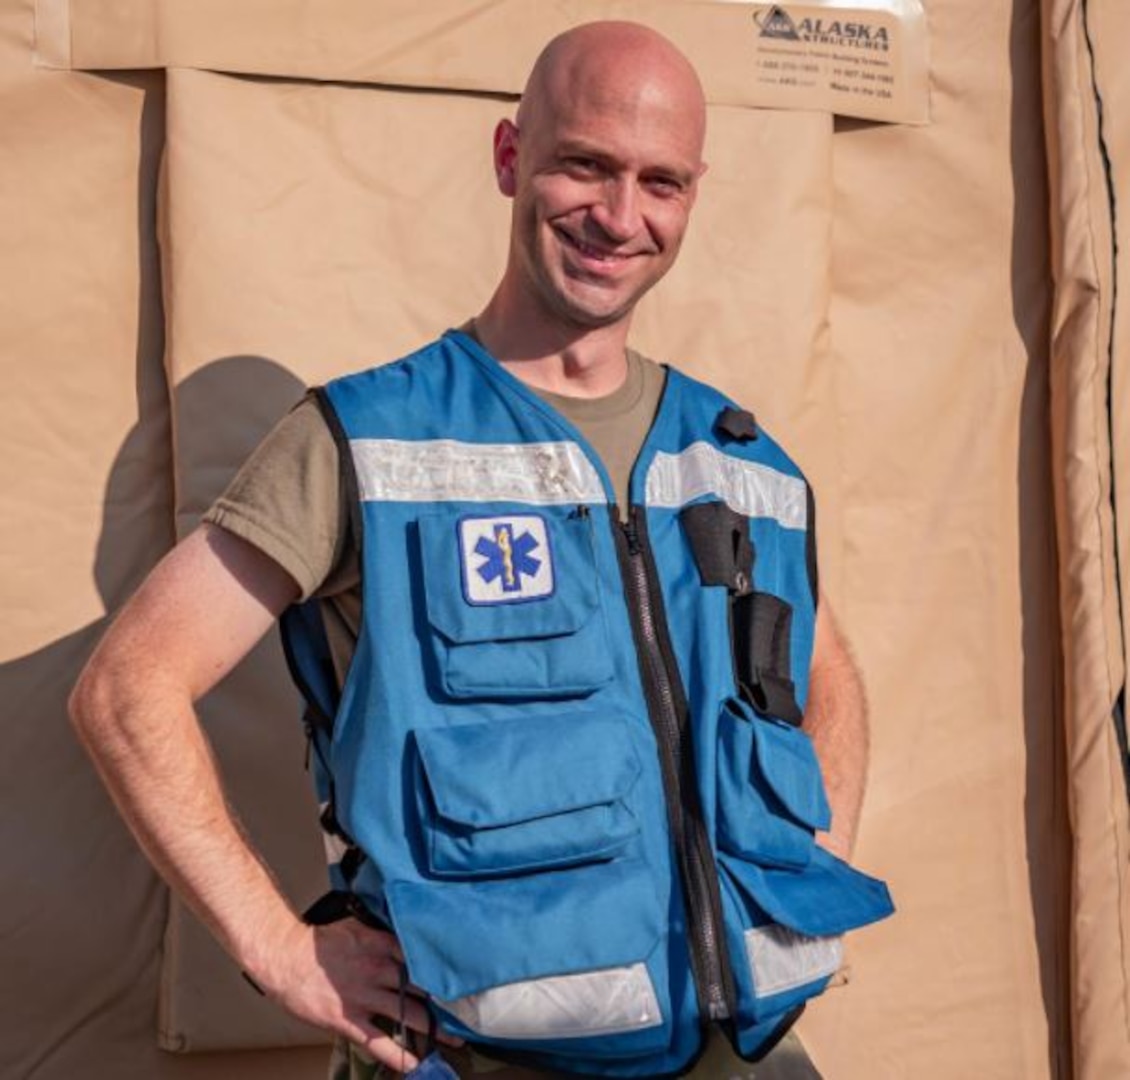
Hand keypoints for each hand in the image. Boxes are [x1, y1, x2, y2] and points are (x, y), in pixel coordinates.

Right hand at [254, 918, 462, 1073]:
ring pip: (406, 1013)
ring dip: (432, 1028)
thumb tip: (406, 932)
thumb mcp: (356, 926)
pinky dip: (398, 1055)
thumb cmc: (320, 943)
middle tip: (469, 1010)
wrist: (284, 958)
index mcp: (381, 944)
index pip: (422, 956)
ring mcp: (363, 996)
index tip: (464, 976)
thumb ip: (382, 933)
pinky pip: (378, 1041)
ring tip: (453, 1039)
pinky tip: (414, 1064)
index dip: (443, 967)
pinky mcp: (347, 1019)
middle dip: (446, 999)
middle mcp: (377, 969)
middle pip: (421, 986)